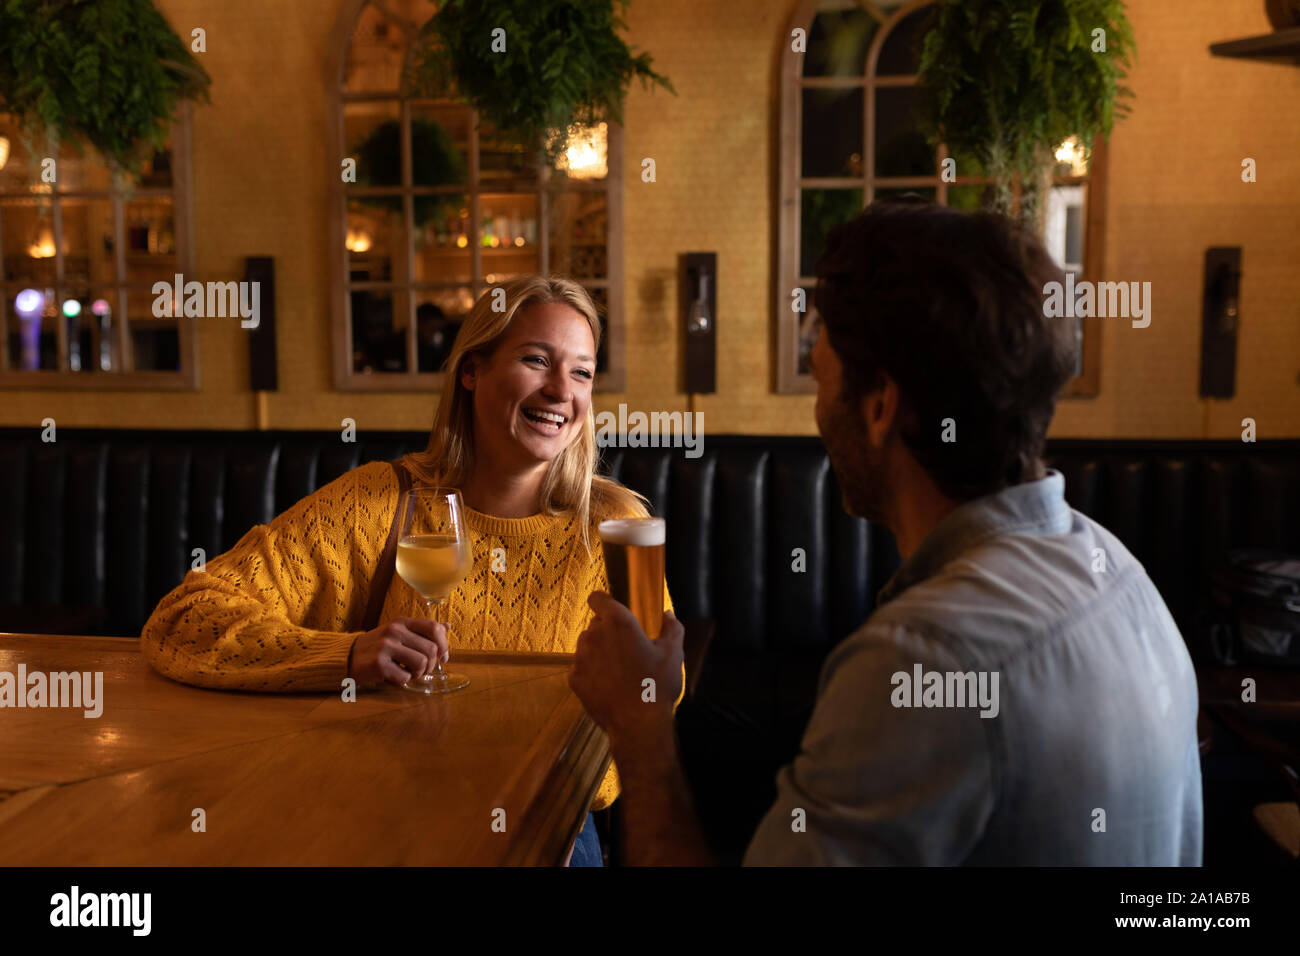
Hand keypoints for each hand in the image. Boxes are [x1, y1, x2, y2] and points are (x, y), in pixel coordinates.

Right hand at [349, 617, 449, 686]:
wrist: (346, 657)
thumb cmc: (378, 647)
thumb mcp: (399, 633)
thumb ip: (422, 631)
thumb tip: (447, 626)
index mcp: (402, 622)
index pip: (433, 627)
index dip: (444, 644)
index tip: (443, 657)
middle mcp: (394, 631)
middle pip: (431, 649)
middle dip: (431, 665)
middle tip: (421, 670)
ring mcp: (386, 646)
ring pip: (421, 663)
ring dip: (418, 674)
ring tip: (408, 673)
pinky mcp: (378, 664)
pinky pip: (405, 677)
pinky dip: (403, 681)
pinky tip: (394, 677)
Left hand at [569, 592, 682, 749]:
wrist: (638, 724)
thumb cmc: (657, 685)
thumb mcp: (673, 653)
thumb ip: (672, 627)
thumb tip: (668, 614)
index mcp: (618, 623)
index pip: (598, 598)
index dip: (603, 601)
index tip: (610, 609)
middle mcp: (594, 635)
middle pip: (595, 624)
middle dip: (607, 632)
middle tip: (626, 649)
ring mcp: (580, 658)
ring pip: (586, 646)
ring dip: (598, 651)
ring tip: (618, 670)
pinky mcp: (574, 679)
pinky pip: (580, 668)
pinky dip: (591, 673)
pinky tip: (609, 685)